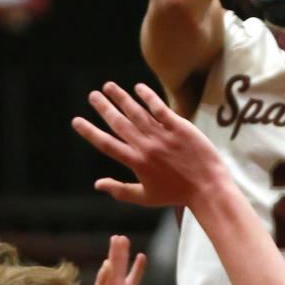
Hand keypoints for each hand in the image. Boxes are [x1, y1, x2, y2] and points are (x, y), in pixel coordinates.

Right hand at [72, 80, 226, 209]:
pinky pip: (160, 109)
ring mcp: (163, 135)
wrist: (207, 188)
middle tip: (92, 96)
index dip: (90, 132)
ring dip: (121, 98)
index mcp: (136, 163)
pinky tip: (137, 88)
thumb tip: (97, 184)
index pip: (107, 144)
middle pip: (119, 123)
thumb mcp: (145, 198)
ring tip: (109, 86)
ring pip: (136, 112)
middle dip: (103, 108)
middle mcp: (146, 147)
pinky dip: (148, 97)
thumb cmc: (176, 195)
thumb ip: (119, 190)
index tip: (77, 121)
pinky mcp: (180, 127)